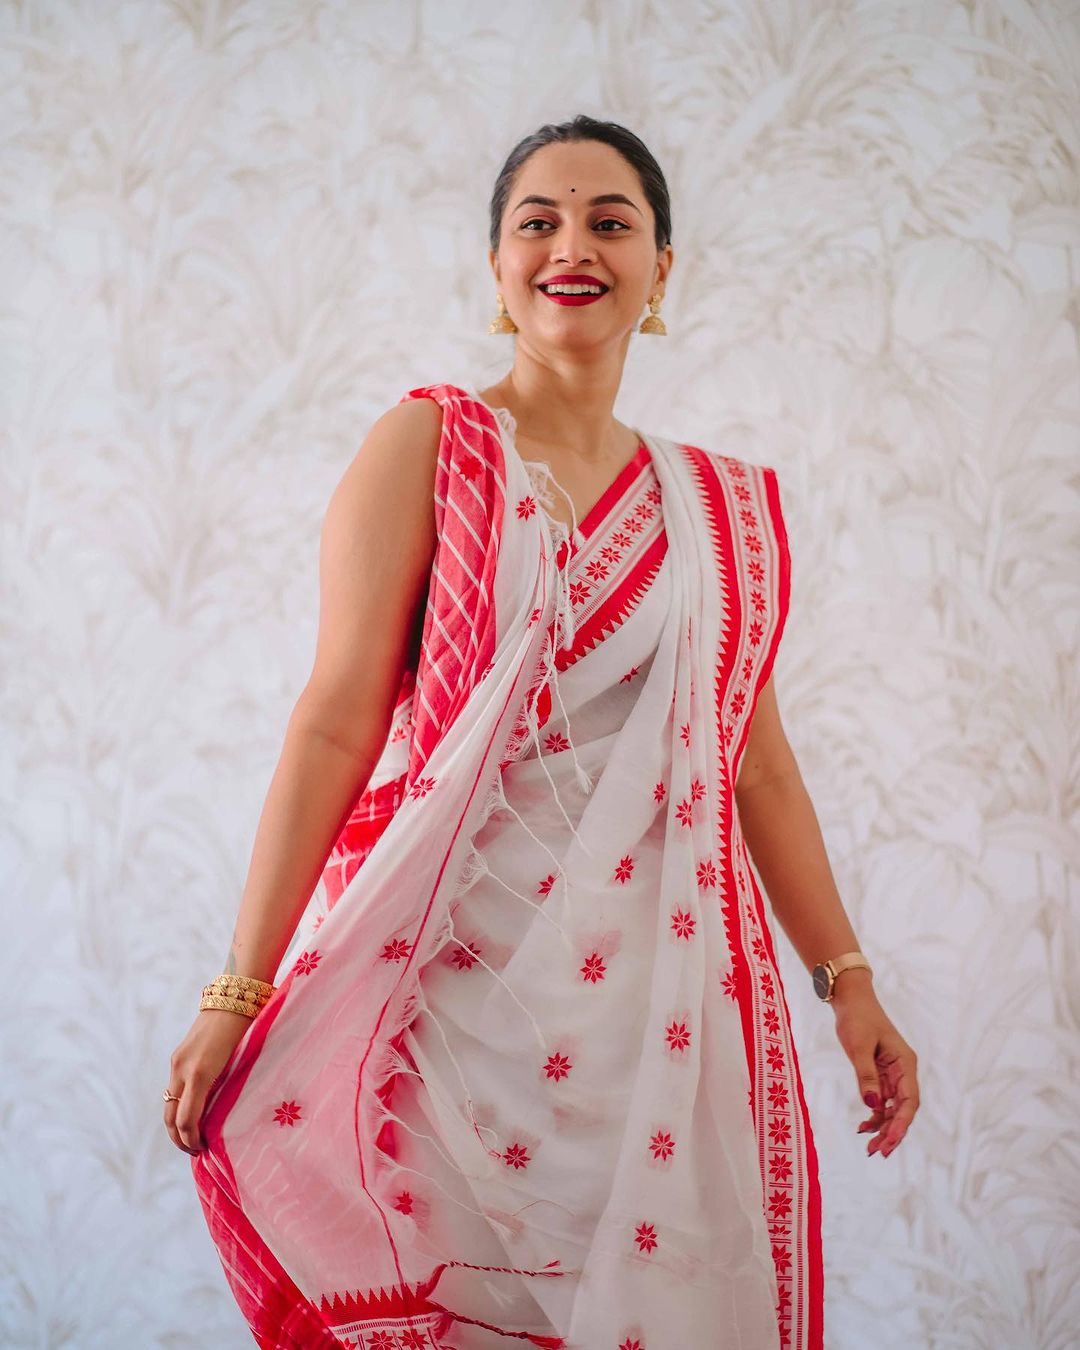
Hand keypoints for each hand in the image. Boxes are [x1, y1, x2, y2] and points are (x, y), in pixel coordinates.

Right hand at [164, 1009, 251, 1154]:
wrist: (234, 996)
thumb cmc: (248, 1029)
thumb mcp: (240, 1063)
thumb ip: (228, 1088)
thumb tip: (224, 1118)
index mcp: (201, 1073)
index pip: (187, 1120)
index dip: (192, 1141)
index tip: (204, 1150)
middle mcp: (183, 1069)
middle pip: (171, 1117)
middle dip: (179, 1139)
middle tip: (195, 1152)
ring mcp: (178, 1061)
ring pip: (168, 1103)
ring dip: (176, 1124)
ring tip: (191, 1137)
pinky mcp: (178, 1055)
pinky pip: (173, 1088)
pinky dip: (178, 1105)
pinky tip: (191, 1112)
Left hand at [829, 975, 919, 1158]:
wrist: (850, 999)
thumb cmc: (856, 1017)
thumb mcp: (859, 1046)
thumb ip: (866, 1075)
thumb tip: (873, 1105)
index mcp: (906, 1063)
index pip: (909, 1101)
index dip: (901, 1124)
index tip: (889, 1142)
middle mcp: (903, 1071)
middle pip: (903, 1109)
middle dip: (892, 1132)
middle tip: (877, 1152)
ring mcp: (892, 1074)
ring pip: (893, 1108)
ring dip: (883, 1127)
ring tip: (869, 1146)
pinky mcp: (880, 1074)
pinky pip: (881, 1100)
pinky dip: (874, 1114)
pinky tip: (863, 1126)